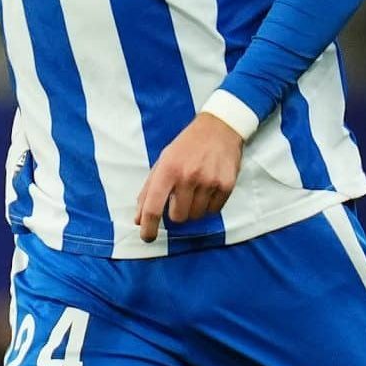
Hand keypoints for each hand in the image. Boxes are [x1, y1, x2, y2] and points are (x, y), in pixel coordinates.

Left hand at [135, 113, 242, 241]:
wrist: (219, 128)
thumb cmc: (186, 146)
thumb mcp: (163, 161)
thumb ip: (149, 190)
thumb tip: (139, 219)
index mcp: (167, 170)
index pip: (153, 207)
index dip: (148, 227)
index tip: (147, 237)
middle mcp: (188, 176)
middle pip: (178, 217)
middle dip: (177, 212)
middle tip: (181, 197)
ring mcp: (209, 181)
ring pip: (196, 216)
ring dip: (194, 209)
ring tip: (196, 190)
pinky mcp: (226, 185)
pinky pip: (214, 211)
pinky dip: (209, 205)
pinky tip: (209, 188)